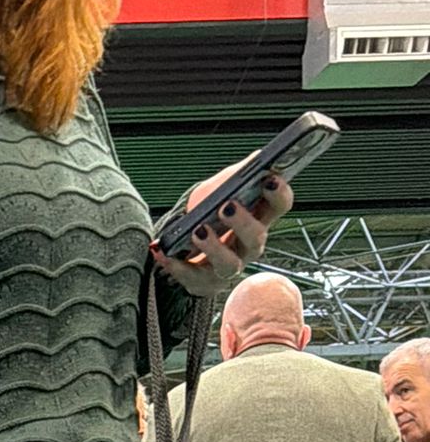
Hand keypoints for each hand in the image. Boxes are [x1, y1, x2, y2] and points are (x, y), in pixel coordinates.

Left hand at [152, 159, 293, 296]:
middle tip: (226, 206)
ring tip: (197, 230)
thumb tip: (256, 159)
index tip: (269, 179)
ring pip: (229, 264)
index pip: (280, 205)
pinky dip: (175, 264)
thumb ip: (239, 173)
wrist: (184, 242)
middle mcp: (249, 245)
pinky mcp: (205, 283)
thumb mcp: (222, 186)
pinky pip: (191, 277)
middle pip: (256, 237)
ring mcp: (229, 267)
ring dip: (213, 248)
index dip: (279, 194)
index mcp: (260, 217)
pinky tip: (162, 250)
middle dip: (243, 222)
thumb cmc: (209, 210)